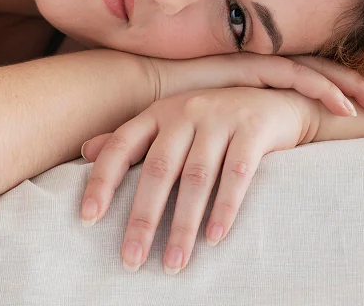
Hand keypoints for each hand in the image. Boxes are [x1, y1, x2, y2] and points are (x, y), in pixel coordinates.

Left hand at [77, 87, 318, 273]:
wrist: (277, 99)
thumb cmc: (215, 120)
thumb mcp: (171, 122)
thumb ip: (132, 139)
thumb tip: (85, 151)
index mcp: (158, 113)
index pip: (121, 147)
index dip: (102, 182)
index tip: (87, 219)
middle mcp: (184, 112)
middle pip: (158, 171)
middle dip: (143, 220)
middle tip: (132, 260)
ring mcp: (220, 118)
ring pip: (196, 178)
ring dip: (184, 226)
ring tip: (174, 264)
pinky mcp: (254, 128)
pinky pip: (237, 174)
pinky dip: (225, 208)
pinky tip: (214, 238)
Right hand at [143, 51, 363, 117]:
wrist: (135, 94)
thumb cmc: (173, 116)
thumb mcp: (217, 126)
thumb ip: (240, 133)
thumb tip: (265, 154)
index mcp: (259, 77)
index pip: (311, 76)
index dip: (347, 83)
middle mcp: (262, 65)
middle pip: (325, 69)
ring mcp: (255, 62)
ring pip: (317, 70)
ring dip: (354, 86)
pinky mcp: (247, 65)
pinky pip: (294, 75)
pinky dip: (323, 89)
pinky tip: (345, 106)